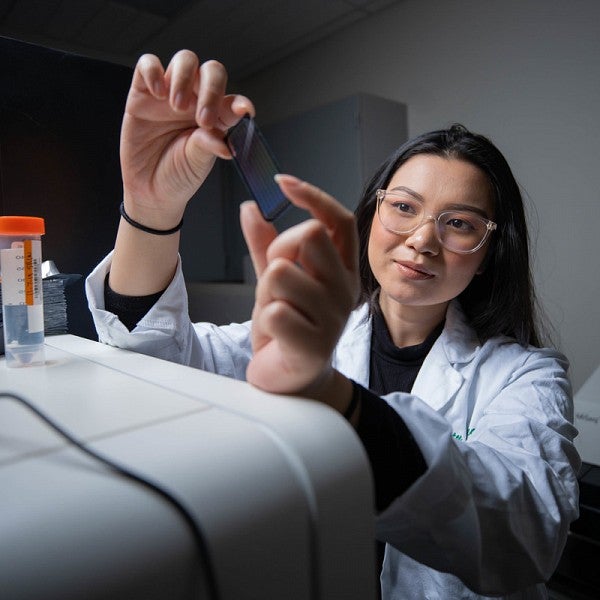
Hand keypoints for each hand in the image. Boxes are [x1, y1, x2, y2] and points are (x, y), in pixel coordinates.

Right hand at [120, 50, 253, 228]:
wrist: (149, 189)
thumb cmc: (179, 175)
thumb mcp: (199, 161)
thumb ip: (210, 144)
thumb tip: (227, 142)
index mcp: (217, 117)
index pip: (232, 100)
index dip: (240, 103)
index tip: (244, 113)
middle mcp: (196, 100)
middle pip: (211, 72)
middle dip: (211, 89)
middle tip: (203, 118)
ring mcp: (170, 93)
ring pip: (184, 60)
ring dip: (184, 78)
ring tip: (177, 106)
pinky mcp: (142, 93)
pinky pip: (147, 64)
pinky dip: (153, 71)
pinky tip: (157, 92)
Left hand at [240, 175, 359, 402]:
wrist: (290, 381)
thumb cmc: (288, 327)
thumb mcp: (276, 282)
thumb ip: (266, 246)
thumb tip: (251, 207)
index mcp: (342, 270)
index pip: (339, 220)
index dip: (313, 195)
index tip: (282, 182)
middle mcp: (345, 290)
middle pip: (307, 235)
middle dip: (279, 254)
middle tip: (277, 284)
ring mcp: (333, 318)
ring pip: (281, 273)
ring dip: (266, 294)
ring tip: (277, 314)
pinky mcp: (314, 345)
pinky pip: (273, 312)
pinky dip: (264, 322)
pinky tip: (277, 335)